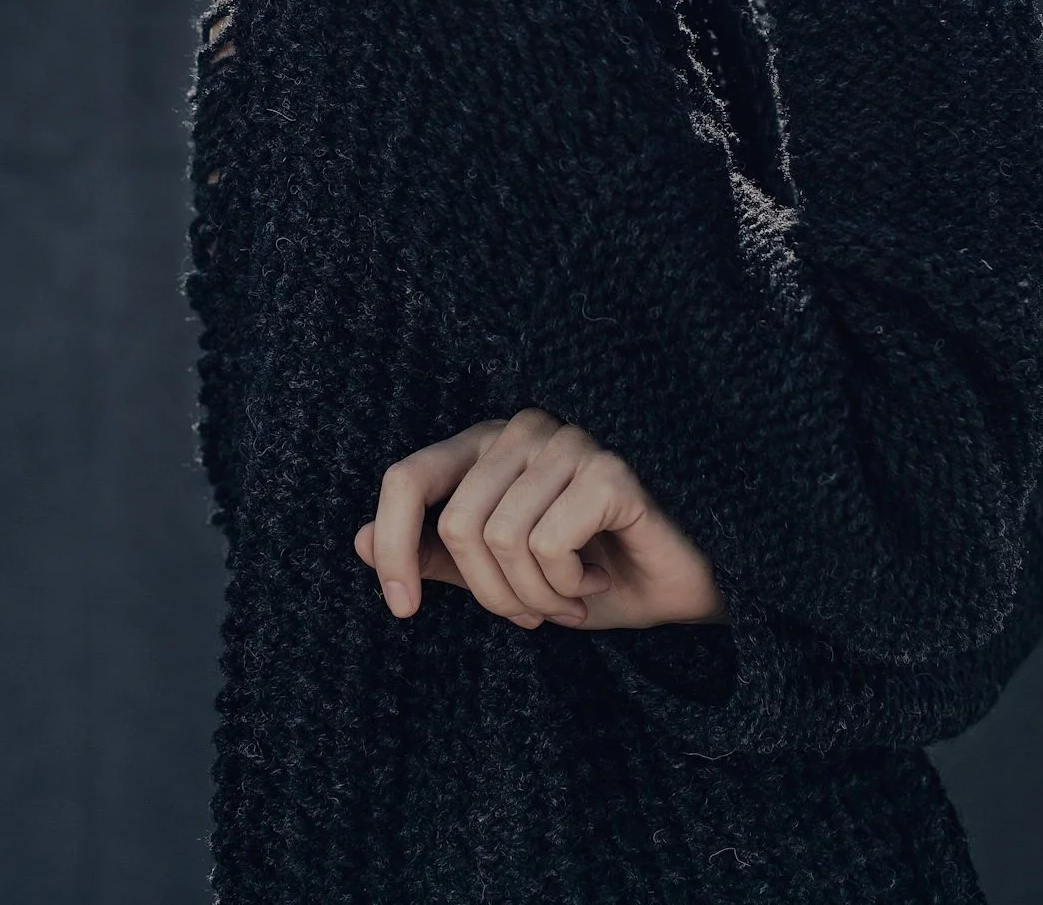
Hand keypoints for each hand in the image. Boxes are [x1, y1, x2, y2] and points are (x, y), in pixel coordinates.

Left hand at [354, 408, 728, 631]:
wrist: (687, 584)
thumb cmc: (598, 572)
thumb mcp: (506, 577)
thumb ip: (439, 556)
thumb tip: (355, 542)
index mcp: (488, 446)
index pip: (406, 478)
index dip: (392, 545)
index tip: (404, 610)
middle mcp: (523, 429)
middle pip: (455, 526)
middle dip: (491, 595)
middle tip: (537, 614)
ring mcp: (569, 441)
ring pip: (500, 539)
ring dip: (535, 596)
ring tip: (573, 597)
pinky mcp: (609, 468)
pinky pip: (548, 541)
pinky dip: (568, 583)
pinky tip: (601, 575)